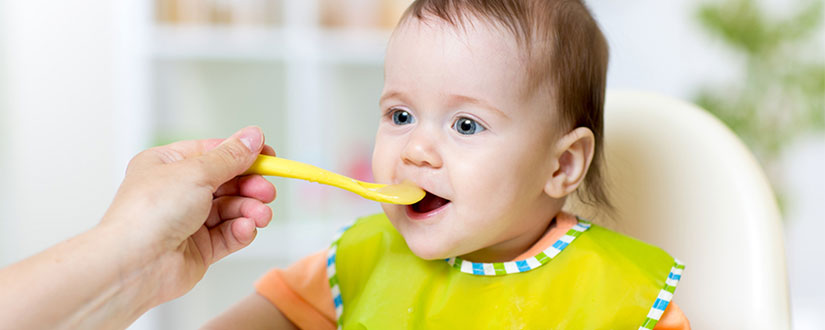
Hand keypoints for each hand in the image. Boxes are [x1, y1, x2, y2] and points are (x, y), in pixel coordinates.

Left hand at [100, 126, 276, 304]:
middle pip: (226, 182)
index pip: (213, 154)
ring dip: (250, 210)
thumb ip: (231, 157)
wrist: (135, 263)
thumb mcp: (196, 172)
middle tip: (267, 191)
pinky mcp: (199, 248)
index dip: (243, 155)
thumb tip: (253, 136)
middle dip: (250, 186)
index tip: (269, 157)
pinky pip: (228, 234)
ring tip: (261, 215)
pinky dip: (241, 230)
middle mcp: (177, 192)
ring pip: (231, 209)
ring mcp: (188, 221)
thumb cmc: (151, 212)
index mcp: (167, 165)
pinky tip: (246, 228)